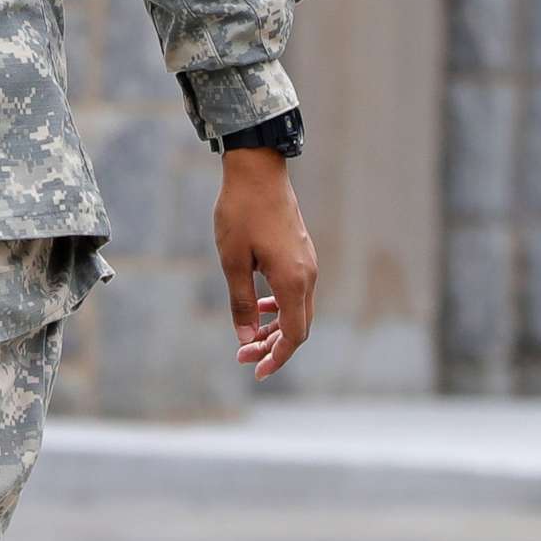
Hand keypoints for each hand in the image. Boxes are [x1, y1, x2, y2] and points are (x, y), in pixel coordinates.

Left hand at [213, 147, 315, 379]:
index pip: (293, 335)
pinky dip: (279, 306)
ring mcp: (308, 264)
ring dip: (275, 327)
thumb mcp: (232, 261)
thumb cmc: (241, 212)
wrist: (258, 170)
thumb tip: (245, 339)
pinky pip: (296, 292)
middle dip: (273, 346)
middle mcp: (308, 276)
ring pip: (298, 309)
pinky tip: (259, 306)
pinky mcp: (302, 254)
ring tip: (248, 336)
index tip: (254, 370)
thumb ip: (241, 302)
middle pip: (299, 326)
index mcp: (293, 281)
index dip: (276, 357)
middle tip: (243, 356)